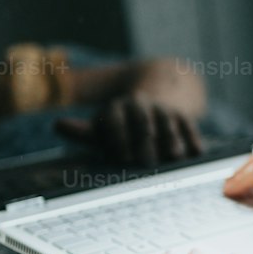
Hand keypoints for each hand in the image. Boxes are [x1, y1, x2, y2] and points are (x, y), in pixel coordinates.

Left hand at [56, 94, 202, 165]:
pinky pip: (189, 128)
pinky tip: (195, 152)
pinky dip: (193, 139)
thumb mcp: (104, 125)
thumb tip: (57, 125)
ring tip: (172, 156)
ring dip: (171, 140)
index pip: (115, 118)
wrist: (161, 90)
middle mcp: (142, 105)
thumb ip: (84, 131)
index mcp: (119, 107)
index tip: (120, 155)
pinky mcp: (185, 117)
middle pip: (143, 123)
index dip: (118, 135)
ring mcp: (165, 110)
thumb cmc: (126, 121)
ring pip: (167, 125)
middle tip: (145, 163)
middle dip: (145, 141)